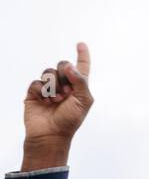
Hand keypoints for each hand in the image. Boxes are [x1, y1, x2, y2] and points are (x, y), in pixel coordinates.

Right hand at [22, 42, 93, 168]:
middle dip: (65, 75)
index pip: (81, 67)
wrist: (51, 134)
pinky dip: (42, 91)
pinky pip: (37, 82)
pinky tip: (44, 102)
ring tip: (56, 100)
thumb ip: (81, 81)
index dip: (82, 55)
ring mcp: (49, 88)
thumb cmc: (70, 120)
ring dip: (53, 85)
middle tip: (66, 92)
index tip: (81, 44)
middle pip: (63, 64)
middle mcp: (64, 85)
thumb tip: (70, 67)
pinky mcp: (35, 93)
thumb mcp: (84, 101)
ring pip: (49, 72)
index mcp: (79, 86)